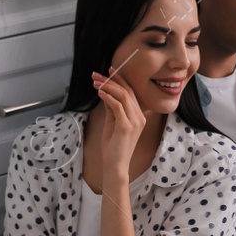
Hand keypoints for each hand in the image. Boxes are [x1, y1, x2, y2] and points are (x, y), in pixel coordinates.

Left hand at [90, 68, 143, 184]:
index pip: (130, 92)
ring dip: (108, 86)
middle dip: (111, 80)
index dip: (120, 79)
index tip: (109, 70)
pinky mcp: (127, 126)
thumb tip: (106, 92)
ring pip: (123, 96)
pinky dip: (108, 97)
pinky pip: (118, 106)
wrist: (115, 165)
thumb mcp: (112, 123)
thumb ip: (112, 108)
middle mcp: (140, 117)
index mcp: (138, 116)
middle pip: (127, 91)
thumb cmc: (113, 147)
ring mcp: (135, 122)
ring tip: (96, 82)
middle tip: (96, 74)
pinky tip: (100, 92)